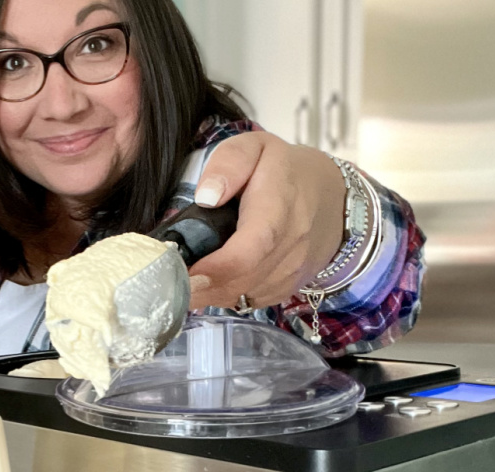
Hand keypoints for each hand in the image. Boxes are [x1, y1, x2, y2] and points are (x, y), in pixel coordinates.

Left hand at [186, 132, 344, 309]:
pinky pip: (251, 301)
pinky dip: (225, 296)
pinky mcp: (287, 287)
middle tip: (165, 281)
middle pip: (243, 280)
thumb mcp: (255, 148)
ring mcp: (292, 271)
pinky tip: (207, 282)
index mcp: (279, 207)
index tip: (183, 272)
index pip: (251, 249)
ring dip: (209, 294)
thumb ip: (228, 164)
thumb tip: (206, 196)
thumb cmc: (283, 170)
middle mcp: (291, 245)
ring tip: (180, 281)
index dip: (216, 269)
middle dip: (200, 287)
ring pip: (245, 295)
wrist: (330, 198)